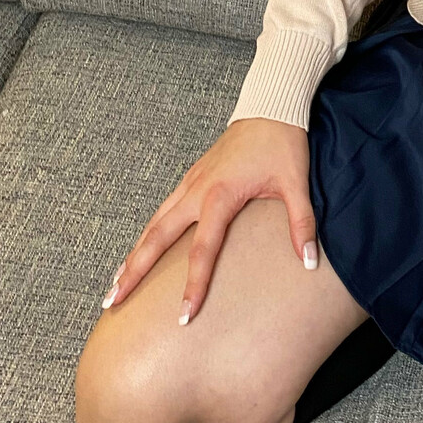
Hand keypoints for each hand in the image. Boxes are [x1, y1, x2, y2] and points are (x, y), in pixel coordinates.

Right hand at [99, 119, 319, 326]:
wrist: (271, 106)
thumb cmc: (283, 143)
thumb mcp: (296, 183)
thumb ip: (302, 224)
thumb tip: (310, 262)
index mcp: (220, 195)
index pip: (202, 251)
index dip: (193, 285)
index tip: (184, 316)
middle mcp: (196, 191)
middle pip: (156, 238)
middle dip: (134, 271)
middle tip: (112, 302)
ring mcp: (190, 182)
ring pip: (153, 223)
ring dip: (133, 254)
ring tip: (116, 284)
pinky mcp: (192, 177)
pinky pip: (162, 210)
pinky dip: (147, 233)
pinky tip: (139, 249)